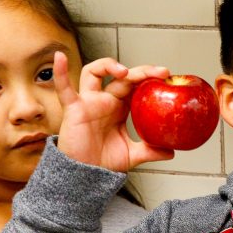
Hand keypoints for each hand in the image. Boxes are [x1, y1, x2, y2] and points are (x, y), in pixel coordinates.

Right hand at [53, 51, 174, 171]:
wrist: (84, 175)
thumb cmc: (103, 161)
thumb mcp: (132, 155)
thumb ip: (150, 151)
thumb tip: (171, 152)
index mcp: (120, 108)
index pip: (136, 85)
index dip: (150, 78)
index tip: (167, 78)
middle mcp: (105, 100)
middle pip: (122, 76)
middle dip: (141, 72)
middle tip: (160, 73)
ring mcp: (89, 102)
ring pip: (94, 72)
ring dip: (108, 65)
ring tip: (124, 71)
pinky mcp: (74, 109)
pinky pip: (64, 88)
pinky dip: (60, 72)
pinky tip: (60, 57)